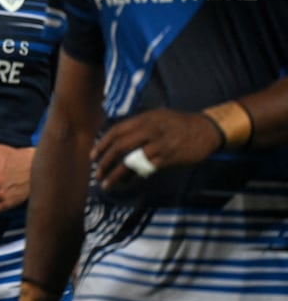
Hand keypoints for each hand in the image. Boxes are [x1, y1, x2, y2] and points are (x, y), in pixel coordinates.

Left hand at [91, 108, 222, 190]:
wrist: (206, 129)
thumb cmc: (179, 124)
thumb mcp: (156, 117)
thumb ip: (138, 127)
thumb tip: (119, 141)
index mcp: (144, 119)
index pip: (116, 131)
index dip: (102, 144)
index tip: (93, 155)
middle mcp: (149, 130)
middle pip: (119, 146)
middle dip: (104, 161)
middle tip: (96, 172)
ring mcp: (158, 145)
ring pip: (130, 160)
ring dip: (116, 174)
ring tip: (106, 183)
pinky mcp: (167, 158)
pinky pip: (145, 169)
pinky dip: (133, 177)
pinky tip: (126, 183)